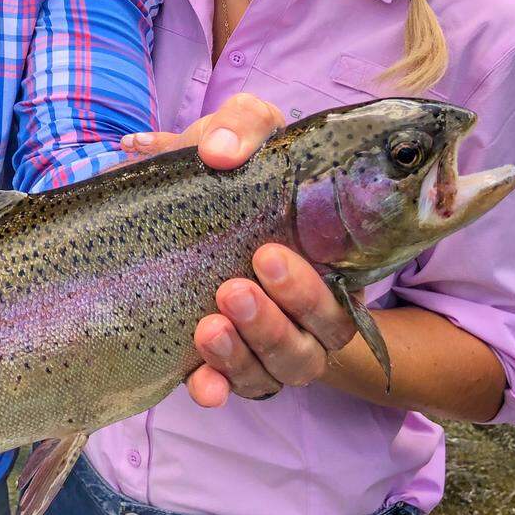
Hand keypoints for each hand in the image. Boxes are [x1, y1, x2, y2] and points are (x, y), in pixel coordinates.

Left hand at [120, 96, 355, 404]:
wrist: (174, 189)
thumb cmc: (227, 163)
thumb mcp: (242, 130)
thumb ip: (243, 126)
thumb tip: (221, 152)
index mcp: (323, 263)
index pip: (340, 301)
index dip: (309, 293)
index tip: (266, 255)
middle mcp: (302, 313)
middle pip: (313, 345)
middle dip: (275, 322)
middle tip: (232, 289)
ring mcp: (262, 341)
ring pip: (276, 372)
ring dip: (244, 356)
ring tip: (208, 326)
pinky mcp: (220, 358)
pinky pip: (228, 388)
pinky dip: (217, 388)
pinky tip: (200, 385)